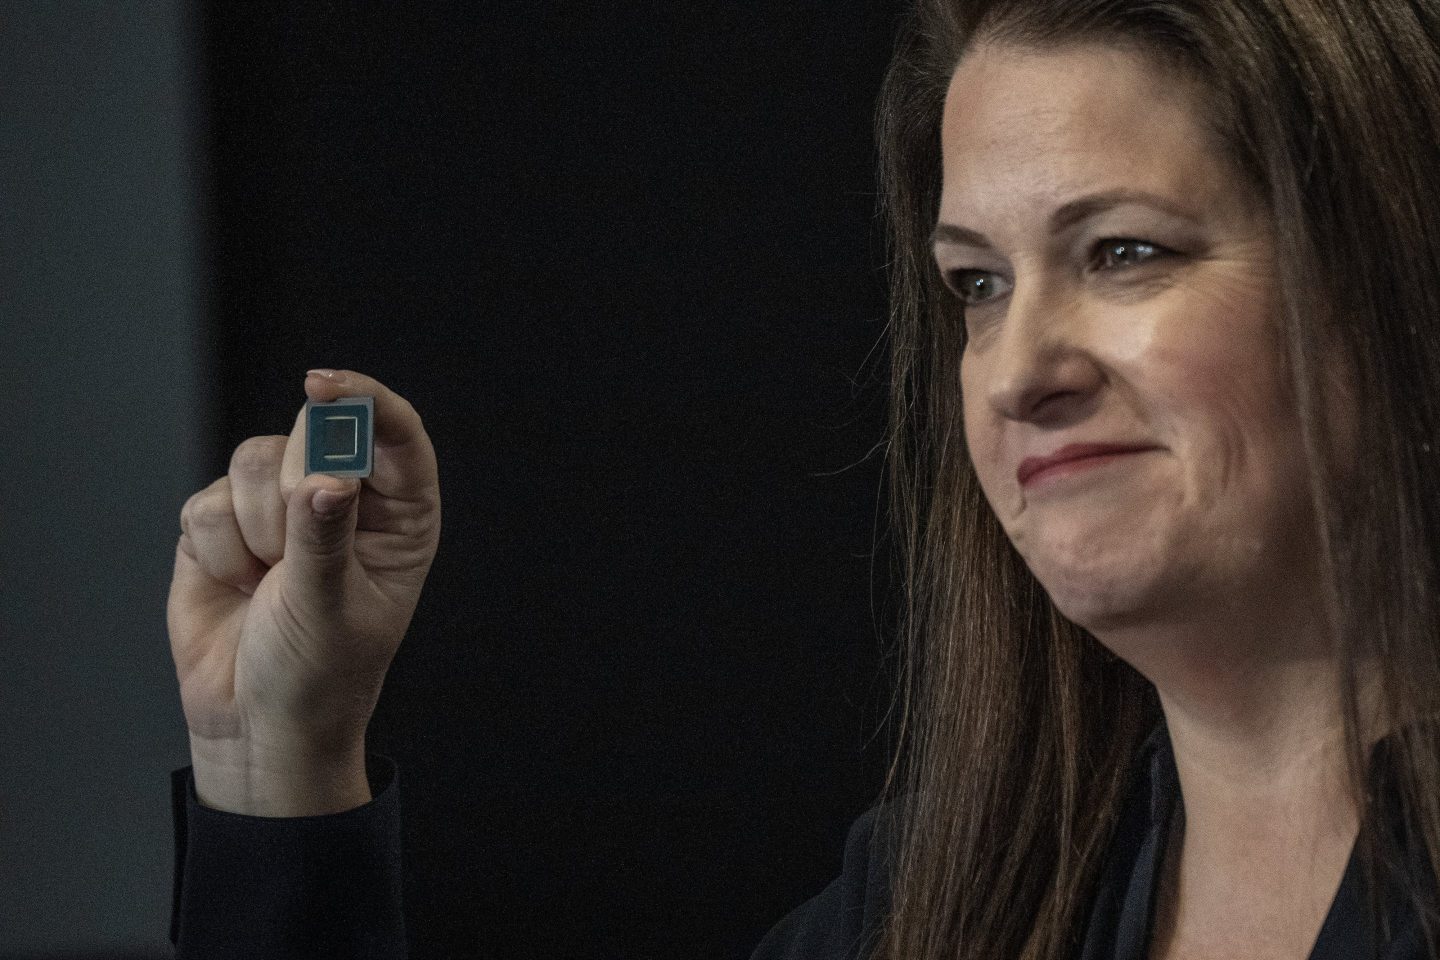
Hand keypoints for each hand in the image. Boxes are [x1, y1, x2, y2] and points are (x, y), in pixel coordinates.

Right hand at [167, 370, 439, 811]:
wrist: (254, 722)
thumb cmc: (318, 674)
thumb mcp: (332, 611)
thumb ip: (323, 540)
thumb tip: (323, 479)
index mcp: (400, 516)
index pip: (395, 433)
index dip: (361, 400)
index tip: (321, 388)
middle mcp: (344, 499)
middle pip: (311, 431)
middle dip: (292, 489)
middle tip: (292, 554)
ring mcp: (282, 507)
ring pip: (253, 460)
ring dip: (252, 530)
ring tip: (267, 581)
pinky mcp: (225, 523)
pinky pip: (206, 500)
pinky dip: (216, 548)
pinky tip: (235, 586)